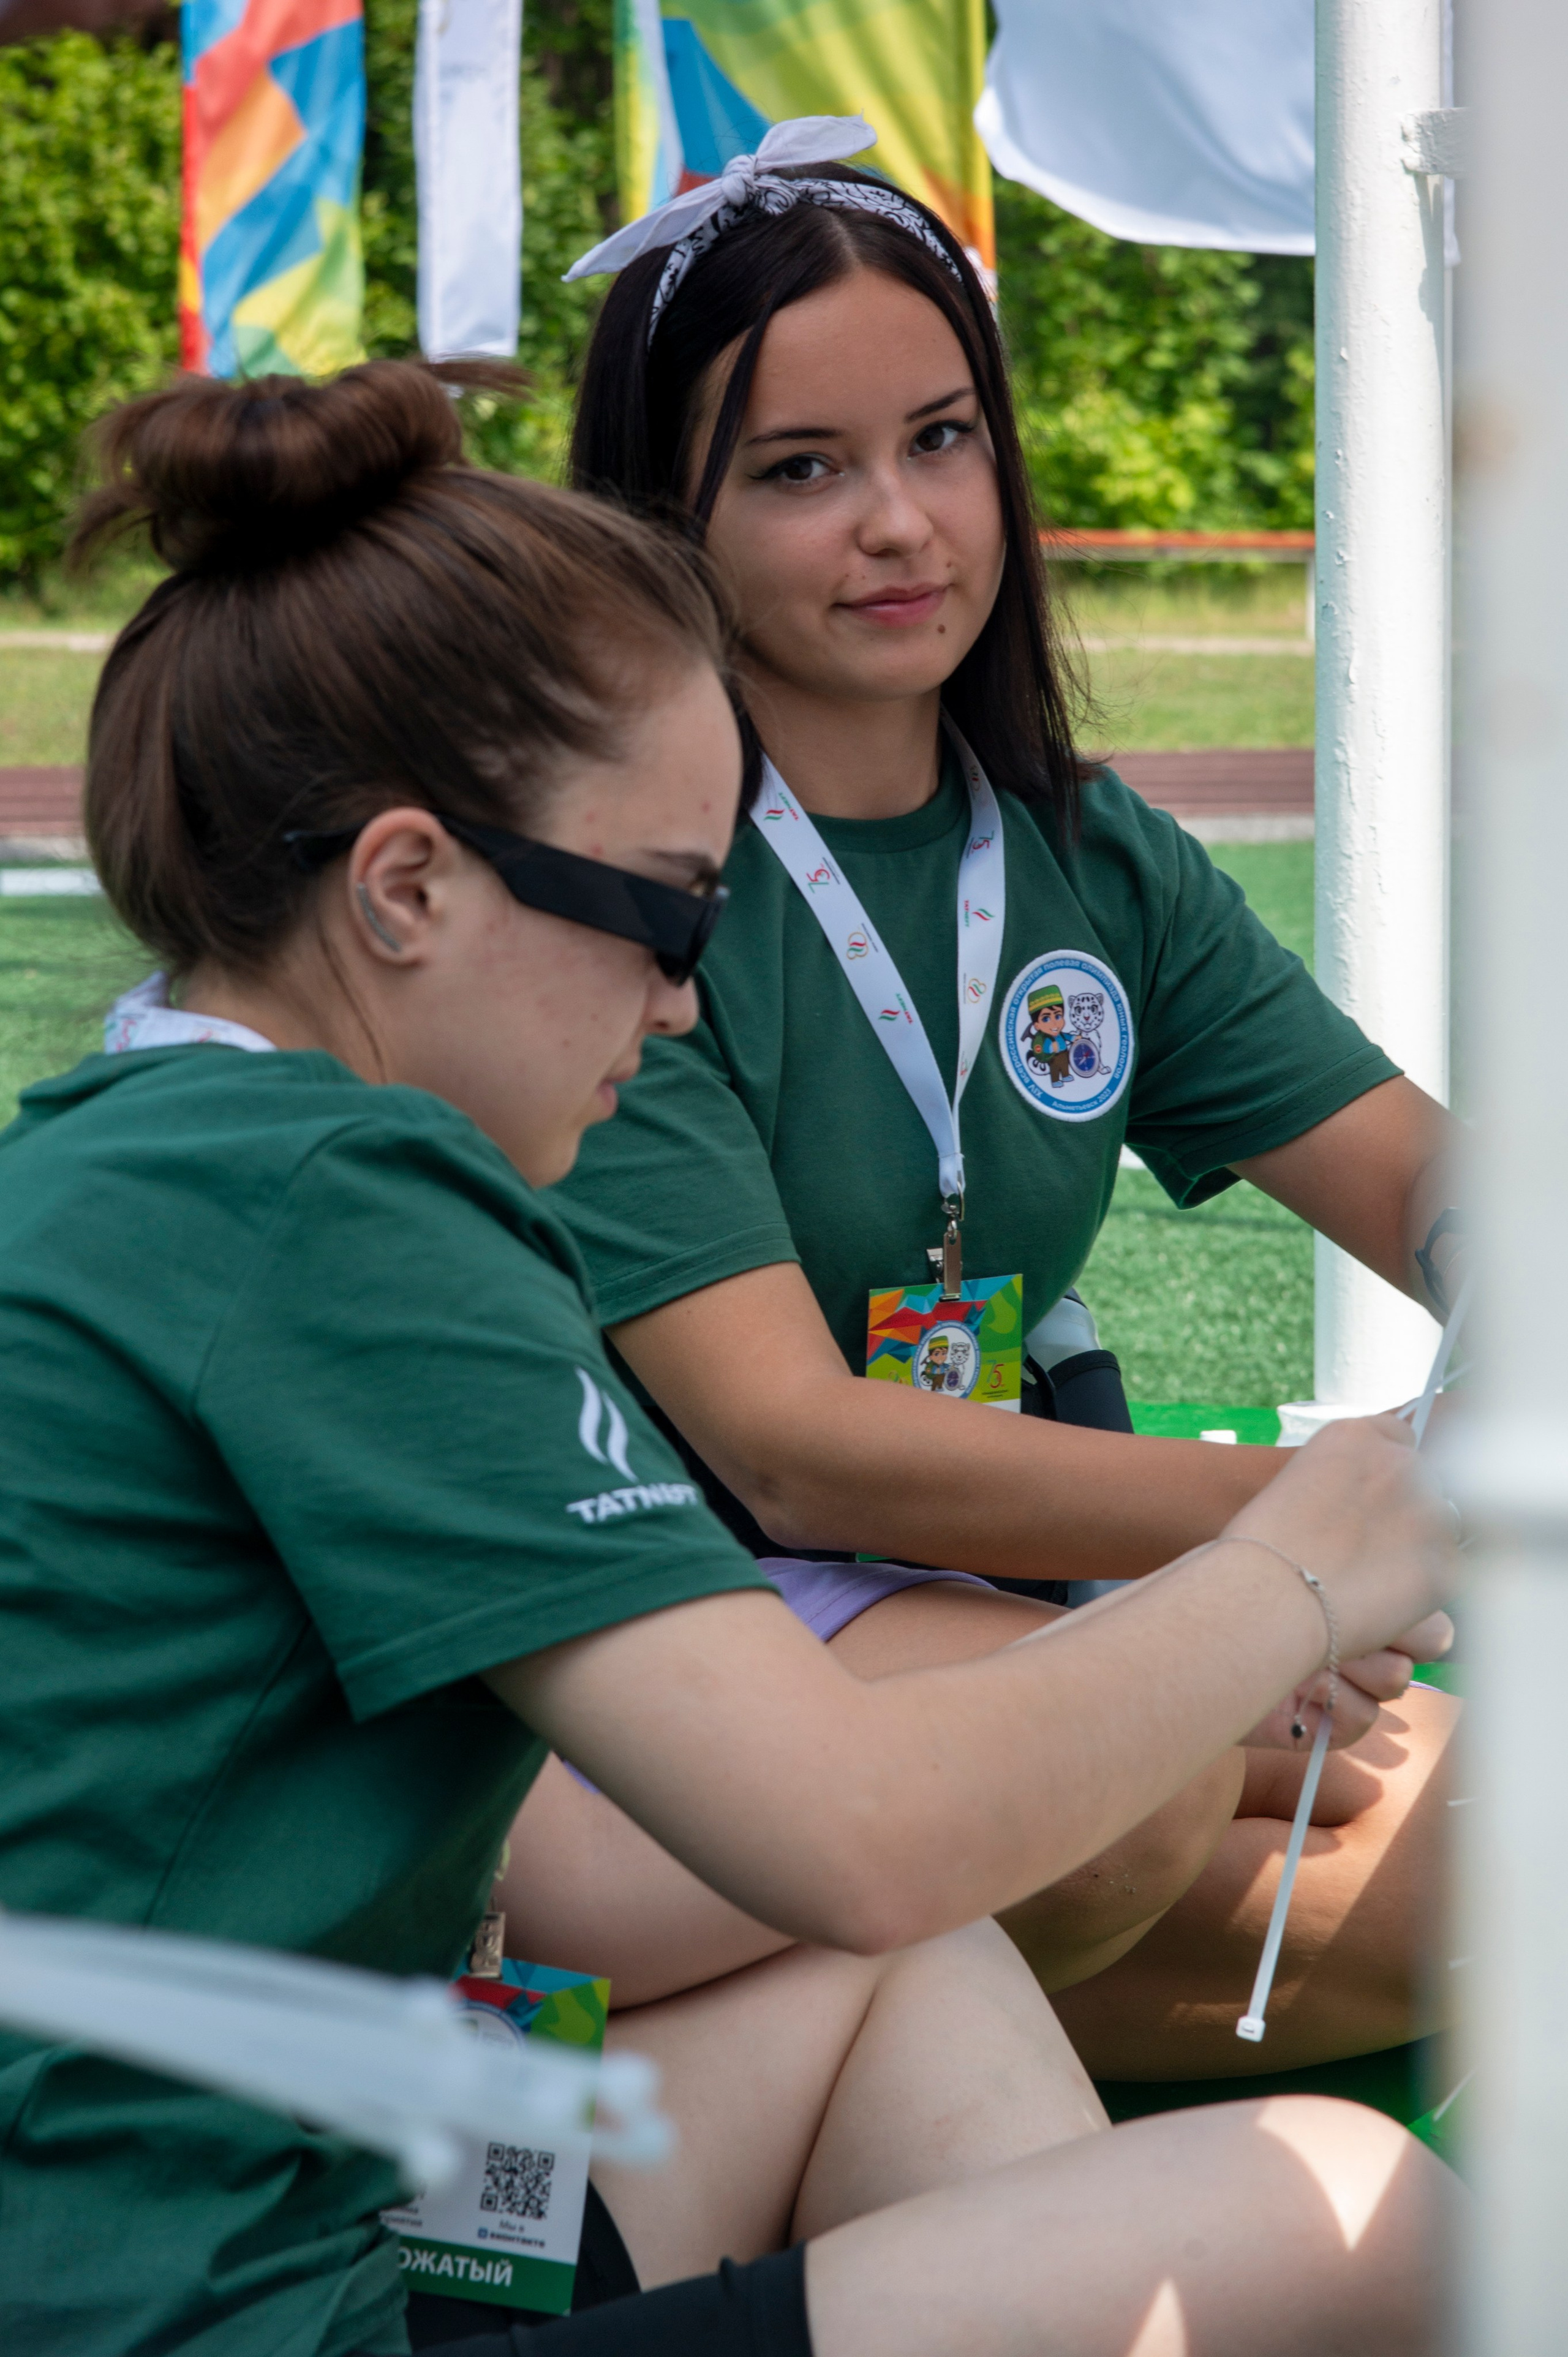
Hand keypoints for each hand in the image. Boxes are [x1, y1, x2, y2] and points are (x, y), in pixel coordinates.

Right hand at [1221, 1415, 1455, 1669]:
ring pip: (1439, 1525)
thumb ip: (1343, 1477)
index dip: (1385, 1471)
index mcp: (1357, 1436)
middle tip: (1366, 1545)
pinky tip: (1382, 1597)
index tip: (1370, 1498)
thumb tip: (1369, 1502)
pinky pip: (1445, 1570)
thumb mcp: (1295, 1483)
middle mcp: (1400, 1463)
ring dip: (1416, 1544)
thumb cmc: (1263, 1547)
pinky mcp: (1445, 1563)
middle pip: (1424, 1479)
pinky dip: (1422, 1584)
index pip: (1398, 1435)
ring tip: (1370, 1575)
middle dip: (1404, 1507)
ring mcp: (1428, 1512)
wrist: (1269, 1596)